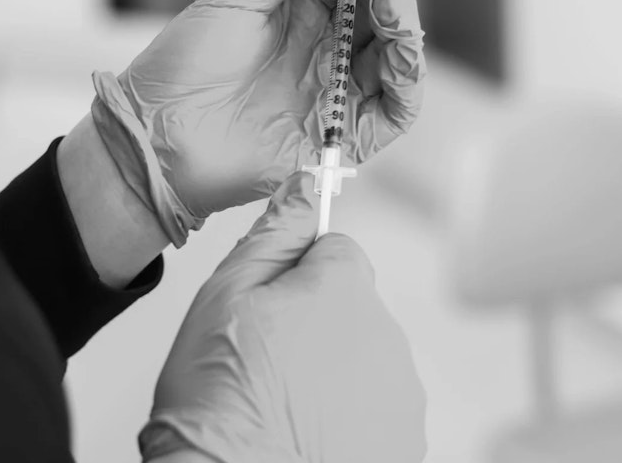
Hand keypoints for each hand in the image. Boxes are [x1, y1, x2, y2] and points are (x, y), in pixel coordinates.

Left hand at [92, 0, 430, 244]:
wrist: (155, 135)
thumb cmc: (183, 66)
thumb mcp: (237, 0)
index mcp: (302, 5)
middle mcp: (326, 43)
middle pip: (382, 2)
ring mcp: (335, 87)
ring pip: (395, 50)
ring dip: (403, 17)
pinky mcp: (341, 134)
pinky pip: (394, 108)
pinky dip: (408, 78)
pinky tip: (402, 49)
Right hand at [138, 172, 426, 462]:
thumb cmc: (219, 399)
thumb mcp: (225, 296)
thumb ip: (274, 234)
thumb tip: (305, 184)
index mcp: (345, 288)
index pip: (334, 248)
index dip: (294, 272)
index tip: (266, 305)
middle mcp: (386, 336)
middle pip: (350, 303)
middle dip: (312, 319)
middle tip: (262, 357)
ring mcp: (399, 395)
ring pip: (361, 356)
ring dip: (329, 368)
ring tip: (278, 402)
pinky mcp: (402, 443)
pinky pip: (372, 407)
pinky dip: (344, 415)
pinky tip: (303, 434)